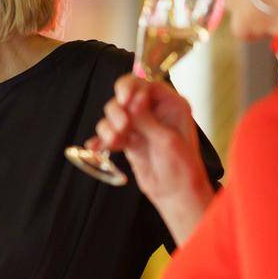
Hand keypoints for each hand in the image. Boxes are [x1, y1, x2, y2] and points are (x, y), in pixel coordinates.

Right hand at [90, 75, 209, 207]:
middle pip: (124, 98)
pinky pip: (109, 134)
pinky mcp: (128, 140)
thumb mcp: (166, 140)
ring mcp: (139, 126)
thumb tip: (132, 101)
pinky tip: (95, 147)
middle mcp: (153, 112)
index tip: (124, 100)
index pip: (145, 85)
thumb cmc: (182, 168)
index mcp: (170, 105)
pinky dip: (101, 140)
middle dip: (118, 111)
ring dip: (109, 127)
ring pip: (113, 115)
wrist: (174, 193)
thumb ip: (146, 119)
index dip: (131, 88)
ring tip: (115, 141)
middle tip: (122, 127)